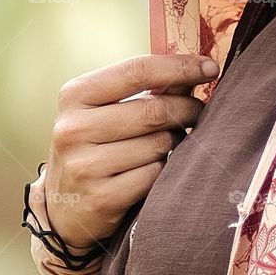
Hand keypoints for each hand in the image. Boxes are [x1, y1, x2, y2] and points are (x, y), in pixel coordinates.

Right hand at [39, 53, 217, 248]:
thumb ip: (146, 89)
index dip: (179, 67)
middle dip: (187, 108)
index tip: (210, 67)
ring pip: (158, 145)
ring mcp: (85, 165)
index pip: (136, 71)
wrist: (65, 207)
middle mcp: (74, 129)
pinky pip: (155, 175)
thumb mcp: (106, 111)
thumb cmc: (94, 147)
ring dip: (174, 143)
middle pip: (153, 110)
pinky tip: (153, 170)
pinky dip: (163, 171)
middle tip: (198, 112)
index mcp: (75, 96)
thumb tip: (197, 68)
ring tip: (167, 145)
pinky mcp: (101, 198)